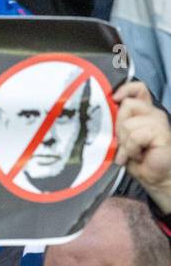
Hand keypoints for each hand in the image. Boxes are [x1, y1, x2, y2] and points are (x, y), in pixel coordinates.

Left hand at [114, 81, 170, 212]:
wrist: (154, 177)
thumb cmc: (135, 157)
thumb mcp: (121, 137)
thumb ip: (116, 122)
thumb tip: (104, 111)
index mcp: (143, 111)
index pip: (138, 89)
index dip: (126, 89)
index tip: (114, 98)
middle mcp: (152, 114)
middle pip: (127, 106)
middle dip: (118, 127)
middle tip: (124, 143)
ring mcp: (159, 122)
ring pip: (129, 123)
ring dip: (125, 142)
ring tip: (132, 152)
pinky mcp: (162, 134)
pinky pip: (136, 135)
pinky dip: (132, 148)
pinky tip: (138, 156)